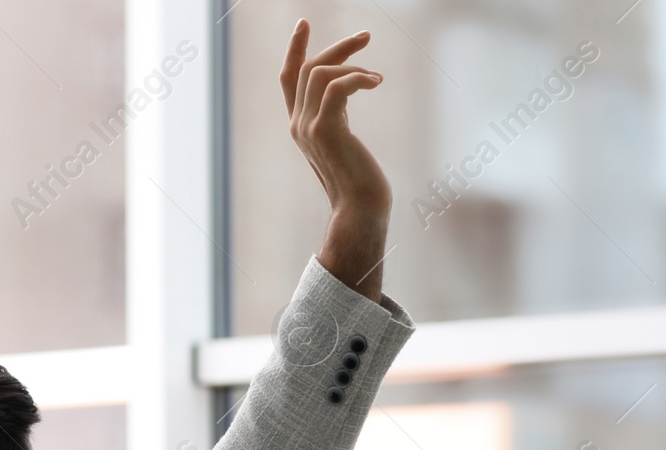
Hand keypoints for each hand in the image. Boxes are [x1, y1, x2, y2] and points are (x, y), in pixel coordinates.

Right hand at [281, 20, 390, 300]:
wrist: (359, 209)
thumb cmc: (359, 182)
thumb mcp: (344, 142)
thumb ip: (337, 118)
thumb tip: (347, 91)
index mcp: (300, 126)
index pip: (288, 79)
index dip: (294, 49)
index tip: (304, 24)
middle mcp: (298, 125)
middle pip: (308, 68)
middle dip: (337, 48)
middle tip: (366, 37)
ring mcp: (309, 128)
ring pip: (320, 74)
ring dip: (351, 65)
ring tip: (376, 78)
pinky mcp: (326, 131)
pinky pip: (337, 86)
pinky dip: (358, 78)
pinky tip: (377, 83)